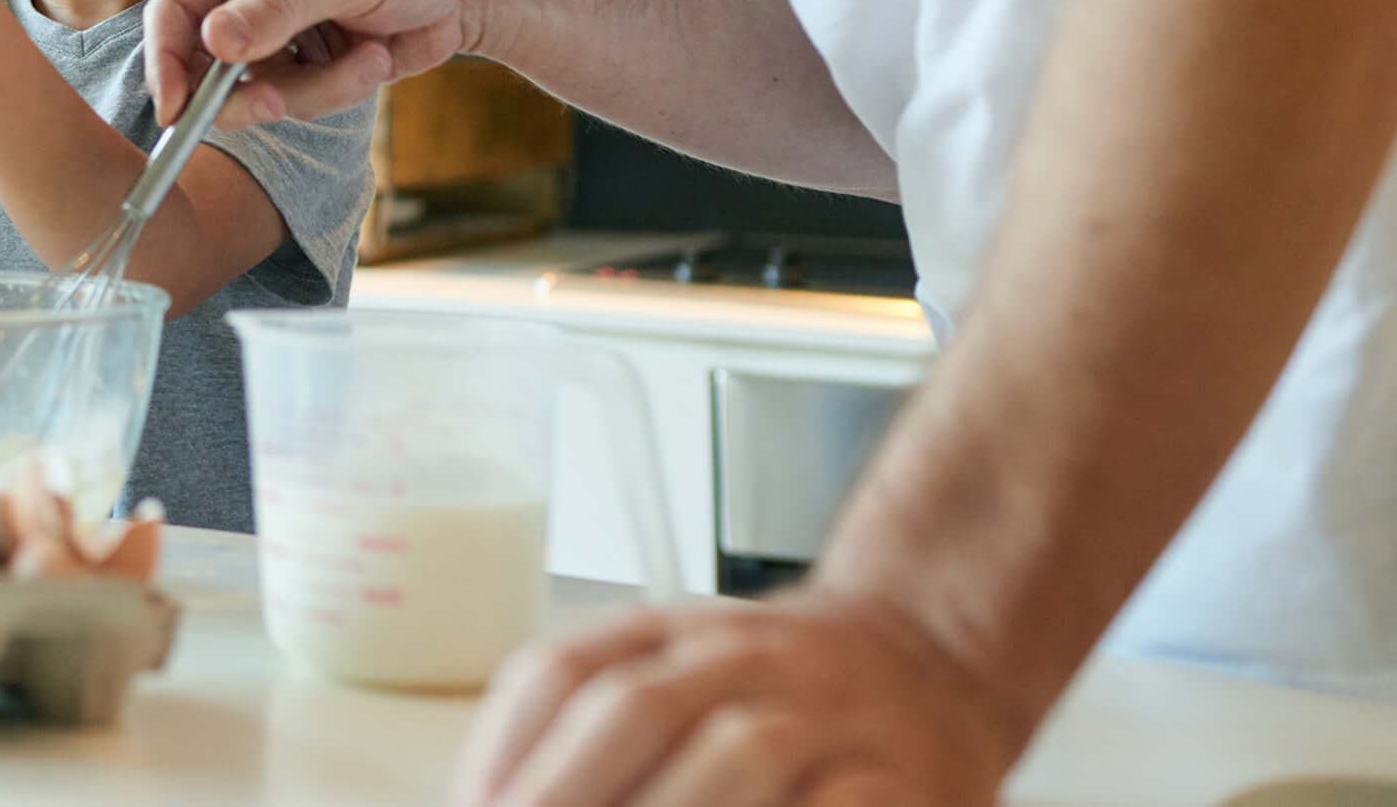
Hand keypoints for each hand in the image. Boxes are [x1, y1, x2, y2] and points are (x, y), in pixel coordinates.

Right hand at [143, 0, 495, 124]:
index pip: (177, 6)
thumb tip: (212, 41)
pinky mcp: (307, 60)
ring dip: (317, 88)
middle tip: (280, 104)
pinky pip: (300, 100)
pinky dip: (340, 90)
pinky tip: (379, 56)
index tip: (177, 110)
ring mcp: (277, 28)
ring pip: (259, 91)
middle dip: (248, 90)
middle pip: (207, 63)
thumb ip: (279, 7)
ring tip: (371, 56)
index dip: (166, 60)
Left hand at [452, 592, 1025, 806]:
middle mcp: (745, 659)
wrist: (933, 655)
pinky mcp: (904, 781)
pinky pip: (836, 806)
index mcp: (672, 633)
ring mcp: (828, 718)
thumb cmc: (781, 693)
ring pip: (740, 756)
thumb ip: (595, 727)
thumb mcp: (685, 675)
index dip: (505, 750)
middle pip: (637, 709)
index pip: (565, 672)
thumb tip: (490, 801)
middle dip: (564, 793)